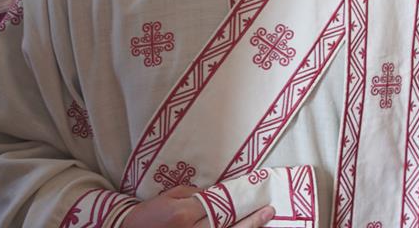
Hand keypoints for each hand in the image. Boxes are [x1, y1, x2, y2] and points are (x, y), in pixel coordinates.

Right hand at [121, 186, 274, 227]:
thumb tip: (215, 193)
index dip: (238, 199)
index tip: (255, 193)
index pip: (218, 205)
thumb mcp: (169, 196)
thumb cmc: (149, 213)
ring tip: (264, 221)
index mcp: (185, 214)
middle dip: (250, 219)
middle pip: (227, 224)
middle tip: (269, 211)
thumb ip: (194, 194)